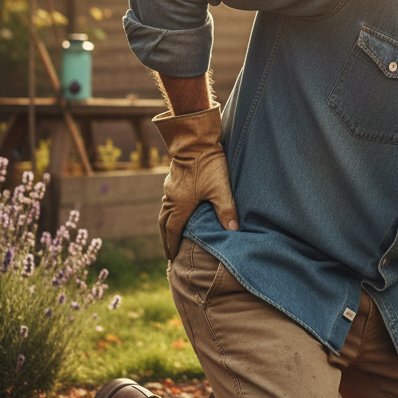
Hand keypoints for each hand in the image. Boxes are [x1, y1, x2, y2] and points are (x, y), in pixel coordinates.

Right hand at [153, 103, 237, 259]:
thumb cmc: (209, 165)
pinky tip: (177, 211)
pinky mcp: (173, 180)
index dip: (171, 245)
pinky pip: (167, 201)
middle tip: (168, 252)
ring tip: (171, 235)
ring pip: (164, 212)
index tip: (171, 257)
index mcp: (180, 205)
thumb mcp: (221, 189)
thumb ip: (226, 210)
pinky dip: (169, 212)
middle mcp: (171, 198)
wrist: (195, 140)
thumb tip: (233, 229)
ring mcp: (170, 189)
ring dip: (166, 225)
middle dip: (166, 239)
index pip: (172, 230)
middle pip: (164, 224)